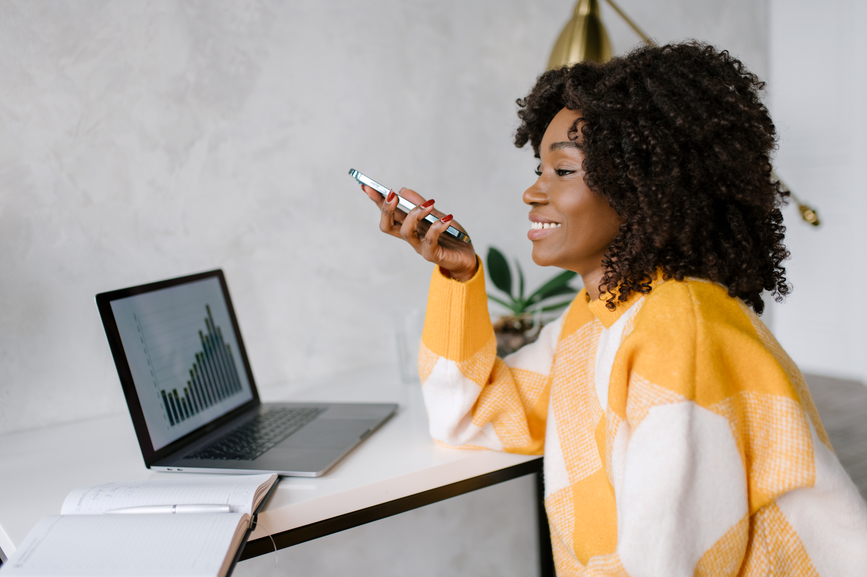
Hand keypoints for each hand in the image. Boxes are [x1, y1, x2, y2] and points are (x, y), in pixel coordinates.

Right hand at [362, 184, 477, 281]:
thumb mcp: (437, 215)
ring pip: (405, 232)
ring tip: (429, 204)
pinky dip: (437, 227)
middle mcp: (411, 237)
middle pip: (388, 226)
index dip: (377, 201)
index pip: (388, 213)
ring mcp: (420, 247)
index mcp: (410, 226)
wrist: (468, 257)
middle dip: (386, 209)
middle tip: (393, 195)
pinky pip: (430, 241)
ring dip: (414, 214)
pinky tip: (445, 219)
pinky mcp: (433, 255)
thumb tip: (403, 190)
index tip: (367, 186)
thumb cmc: (452, 236)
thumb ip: (421, 204)